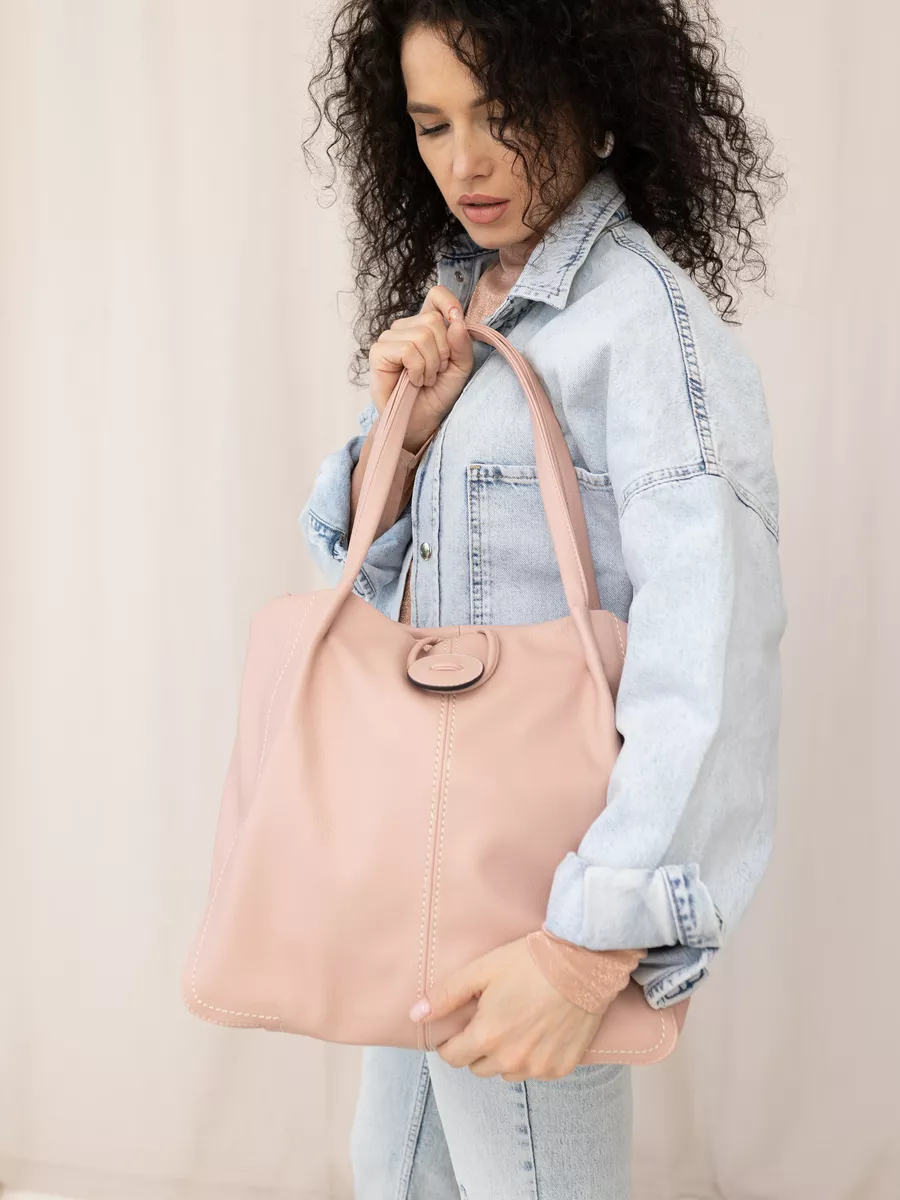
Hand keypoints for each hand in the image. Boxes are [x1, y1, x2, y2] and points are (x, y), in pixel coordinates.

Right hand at [368, 285, 474, 452]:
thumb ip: (462, 344)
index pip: (436, 295)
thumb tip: (456, 320)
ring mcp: (390, 338)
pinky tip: (413, 381)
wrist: (420, 422)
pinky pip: (408, 349)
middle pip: (433, 320)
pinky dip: (417, 369)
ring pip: (422, 335)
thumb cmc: (437, 395)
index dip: (449, 303)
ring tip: (425, 379)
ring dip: (430, 365)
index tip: (456, 321)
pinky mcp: (379, 352)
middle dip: (443, 352)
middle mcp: (406, 327)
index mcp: (426, 325)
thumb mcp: (460, 368)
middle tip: (436, 372)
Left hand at [409, 935, 614, 1081]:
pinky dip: (532, 1057)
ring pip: (506, 1072)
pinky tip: (539, 1030)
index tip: (460, 1026)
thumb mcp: (482, 970)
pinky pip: (535, 1071)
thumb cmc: (530, 962)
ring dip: (504, 1055)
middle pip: (478, 1066)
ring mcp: (538, 1067)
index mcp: (487, 1036)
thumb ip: (446, 995)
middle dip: (477, 1047)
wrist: (582, 964)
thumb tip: (416, 1015)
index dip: (451, 1041)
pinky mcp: (562, 1068)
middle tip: (490, 1018)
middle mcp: (511, 1060)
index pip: (452, 1057)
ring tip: (516, 1023)